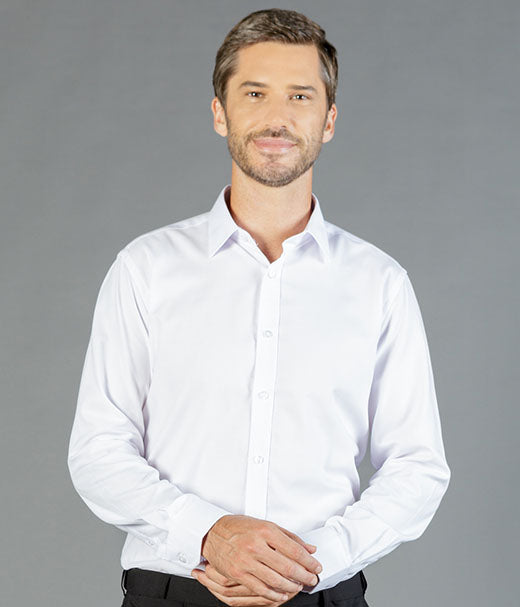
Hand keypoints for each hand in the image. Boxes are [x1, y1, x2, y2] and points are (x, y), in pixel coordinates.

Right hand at [199, 515, 320, 601]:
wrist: (212, 532)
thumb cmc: (238, 527)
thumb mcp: (265, 525)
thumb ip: (289, 537)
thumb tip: (309, 548)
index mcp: (265, 530)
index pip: (294, 549)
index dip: (309, 561)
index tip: (316, 565)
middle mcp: (256, 545)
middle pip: (288, 566)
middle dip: (304, 575)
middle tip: (311, 578)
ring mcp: (246, 561)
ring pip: (276, 580)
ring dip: (291, 586)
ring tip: (298, 586)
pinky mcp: (238, 573)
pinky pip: (260, 588)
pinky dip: (274, 594)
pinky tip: (281, 594)